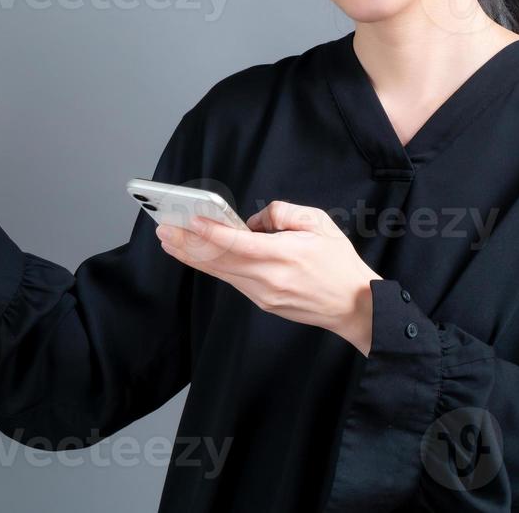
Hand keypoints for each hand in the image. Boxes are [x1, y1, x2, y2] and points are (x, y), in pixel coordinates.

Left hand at [156, 200, 382, 355]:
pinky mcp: (264, 302)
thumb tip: (252, 221)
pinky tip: (199, 256)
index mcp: (283, 256)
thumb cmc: (339, 262)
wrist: (354, 305)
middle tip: (163, 229)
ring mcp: (263, 294)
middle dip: (187, 244)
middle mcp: (268, 279)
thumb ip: (281, 213)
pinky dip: (213, 266)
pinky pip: (233, 280)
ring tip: (170, 242)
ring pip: (220, 273)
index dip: (209, 232)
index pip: (236, 244)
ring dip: (193, 256)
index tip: (188, 221)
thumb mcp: (317, 222)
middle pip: (219, 261)